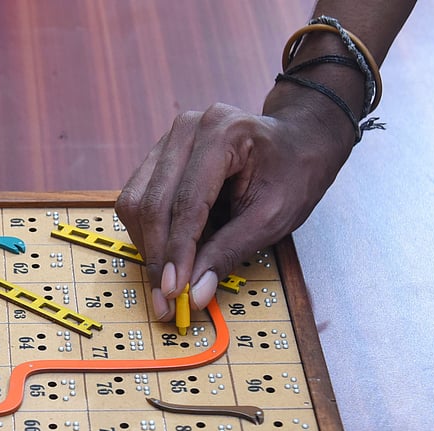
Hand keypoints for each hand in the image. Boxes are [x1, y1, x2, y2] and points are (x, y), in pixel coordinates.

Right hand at [116, 93, 353, 319]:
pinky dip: (147, 233)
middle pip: (152, 202)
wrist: (298, 141)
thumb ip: (229, 252)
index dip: (177, 251)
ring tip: (166, 279)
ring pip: (135, 202)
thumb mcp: (272, 218)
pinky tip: (166, 253)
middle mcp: (188, 130)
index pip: (186, 203)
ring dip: (147, 246)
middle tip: (164, 297)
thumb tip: (196, 293)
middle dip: (157, 256)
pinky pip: (137, 198)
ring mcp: (169, 140)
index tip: (174, 290)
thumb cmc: (293, 172)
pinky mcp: (159, 156)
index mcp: (223, 134)